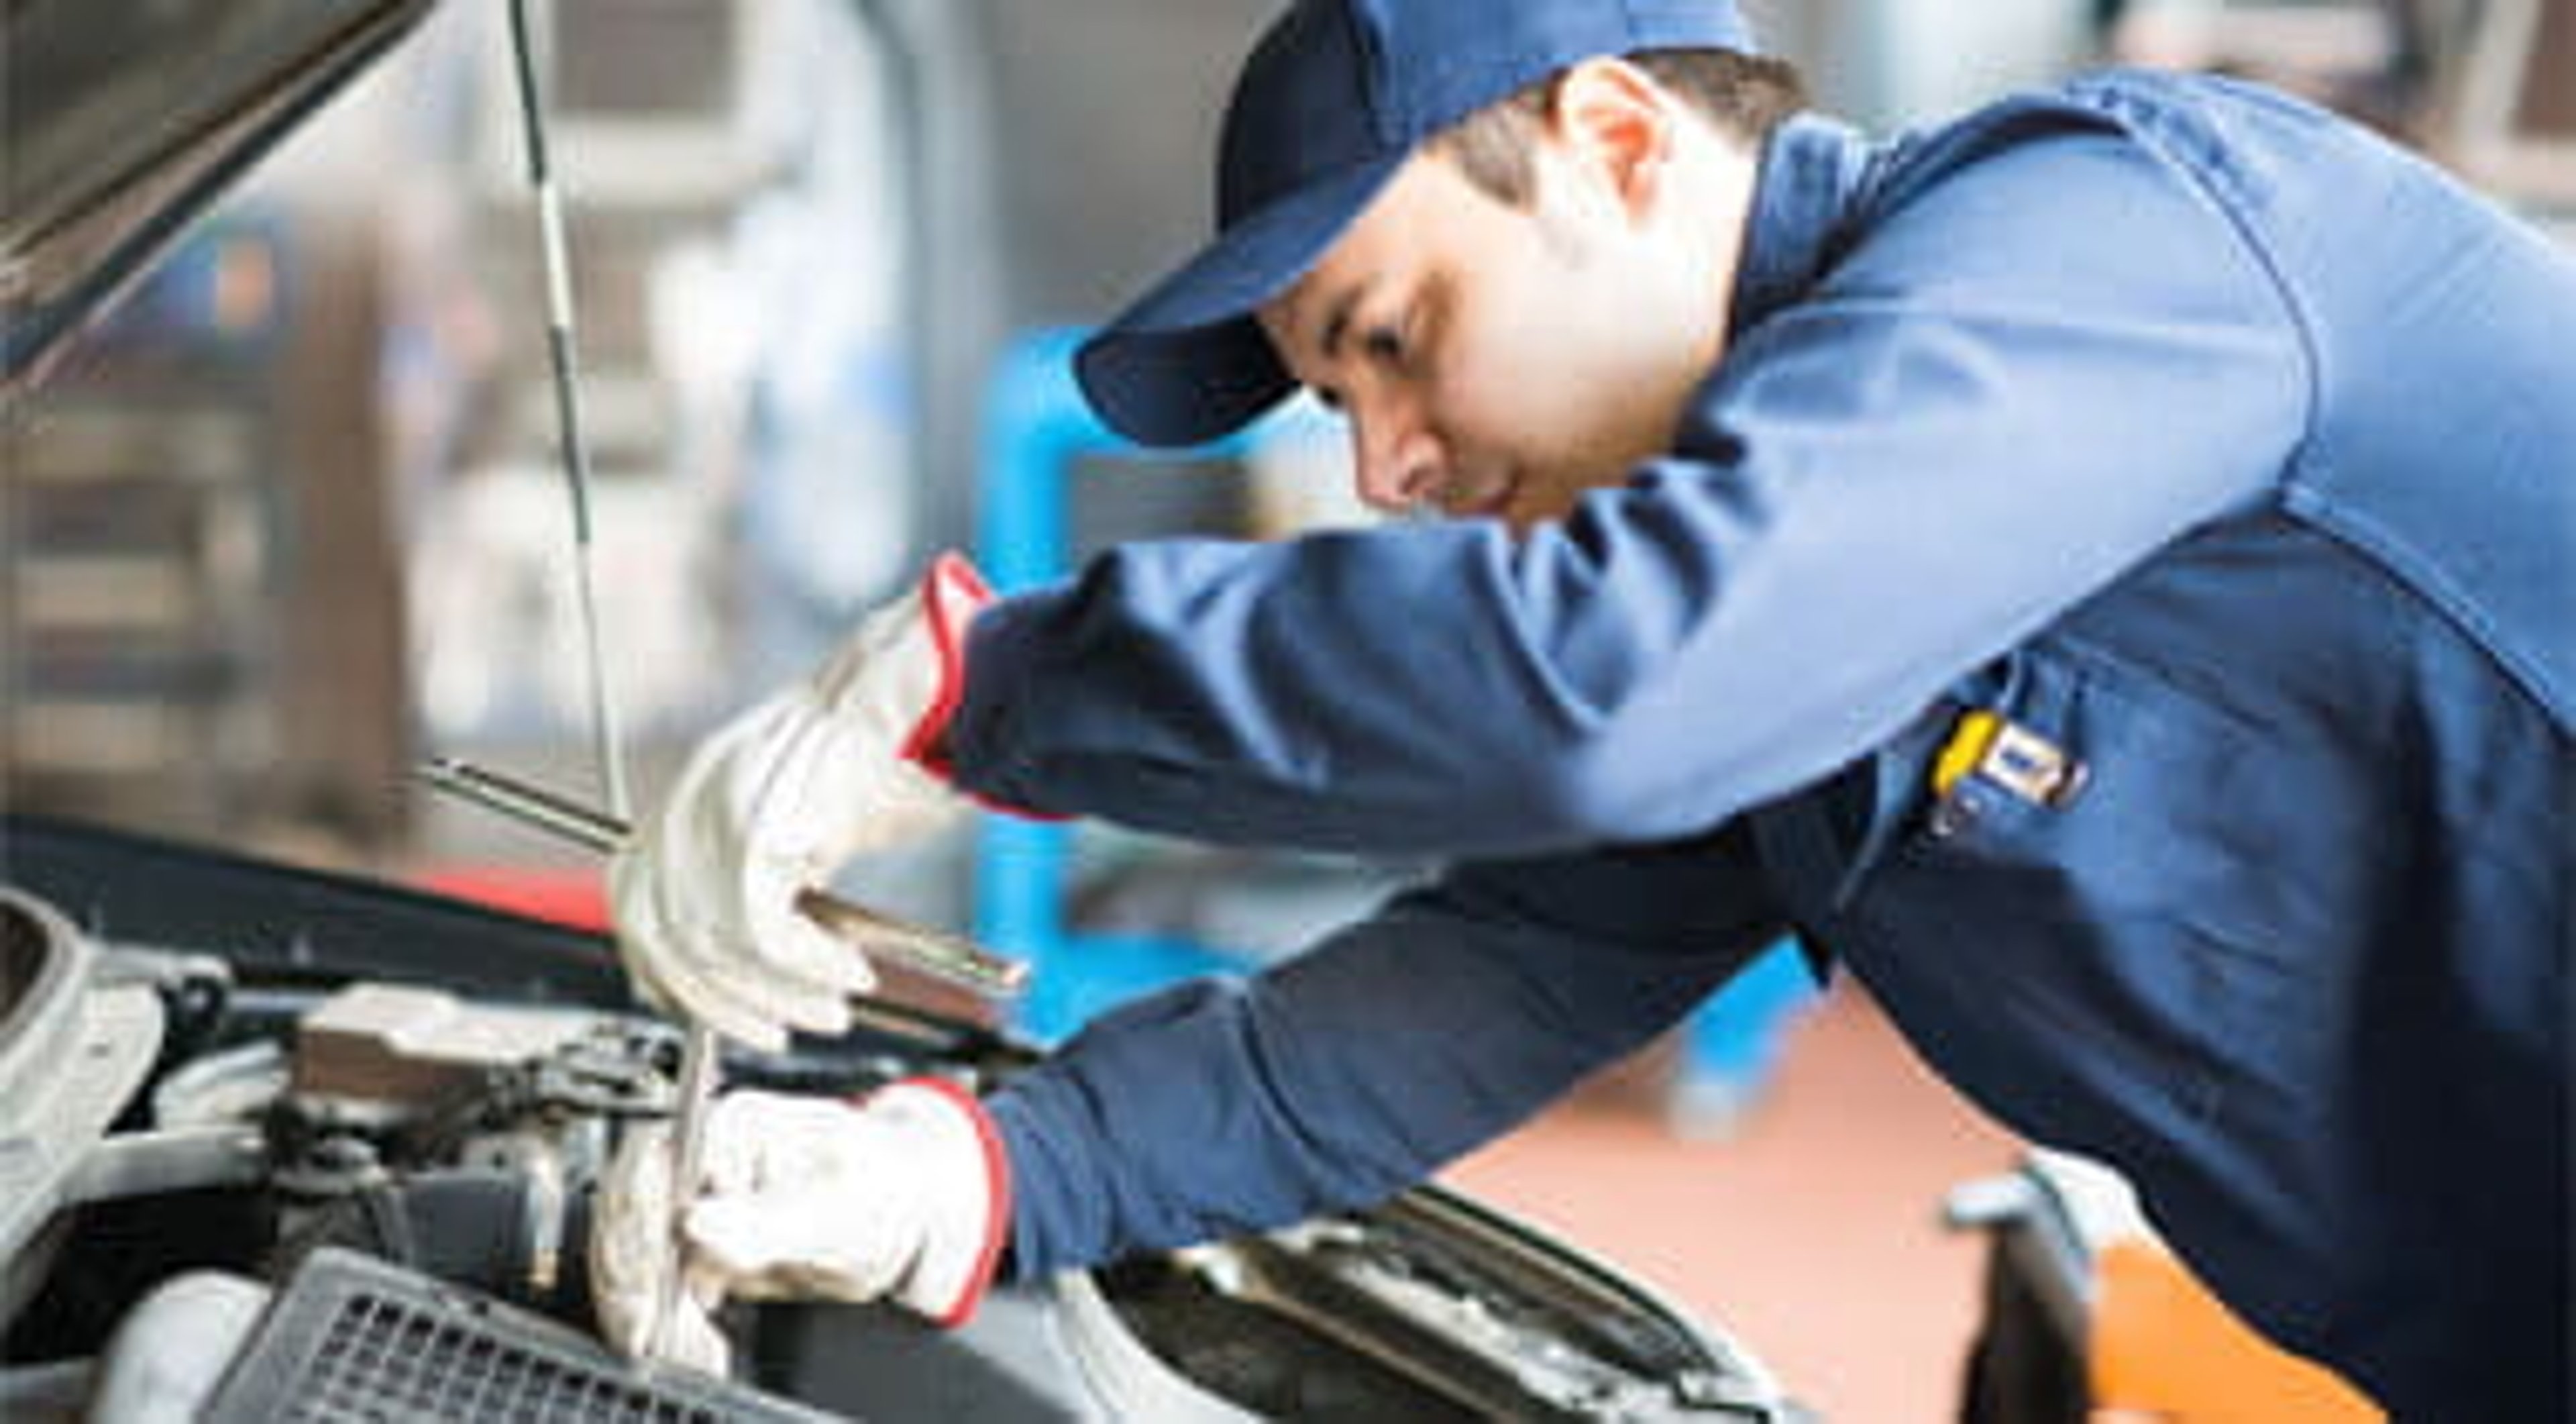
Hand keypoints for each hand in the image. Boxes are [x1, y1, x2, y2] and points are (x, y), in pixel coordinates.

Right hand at [590, 1082, 1010, 1368]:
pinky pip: (656, 1282)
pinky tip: (693, 1347)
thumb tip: (697, 1224)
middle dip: (635, 1281)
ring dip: (647, 1310)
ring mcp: (694, 1198)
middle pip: (629, 1213)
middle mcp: (704, 1154)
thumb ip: (768, 1221)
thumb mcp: (840, 1209)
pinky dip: (665, 1322)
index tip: (647, 1292)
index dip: (639, 1233)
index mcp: (734, 1123)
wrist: (904, 1216)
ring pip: (633, 1253)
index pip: (653, 1170)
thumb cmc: (885, 1188)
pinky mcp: (695, 1245)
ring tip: (689, 1349)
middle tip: (653, 1336)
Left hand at [611, 556, 991, 1049]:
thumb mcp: (797, 825)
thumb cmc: (872, 756)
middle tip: (777, 1028)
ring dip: (774, 993)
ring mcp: (710, 816)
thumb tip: (755, 955)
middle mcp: (685, 806)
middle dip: (722, 1002)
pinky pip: (761, 931)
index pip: (634, 907)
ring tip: (828, 1005)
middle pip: (660, 935)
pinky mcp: (751, 831)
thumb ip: (763, 879)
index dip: (664, 972)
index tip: (708, 1008)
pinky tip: (845, 972)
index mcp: (686, 802)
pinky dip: (806, 966)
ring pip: (711, 943)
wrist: (905, 696)